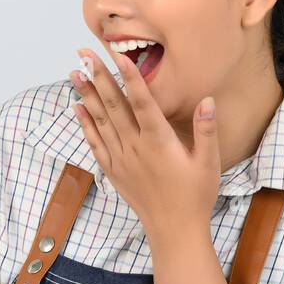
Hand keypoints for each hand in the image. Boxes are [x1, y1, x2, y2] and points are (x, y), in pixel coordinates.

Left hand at [69, 45, 219, 246]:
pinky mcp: (113, 170)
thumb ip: (206, 130)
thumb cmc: (195, 195)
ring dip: (87, 95)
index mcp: (159, 142)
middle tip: (84, 54)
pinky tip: (78, 107)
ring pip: (100, 121)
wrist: (174, 230)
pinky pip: (95, 142)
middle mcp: (135, 147)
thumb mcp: (209, 162)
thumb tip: (207, 100)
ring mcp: (121, 159)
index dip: (129, 78)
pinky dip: (85, 123)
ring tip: (74, 72)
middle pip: (114, 106)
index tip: (117, 55)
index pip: (141, 102)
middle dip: (98, 77)